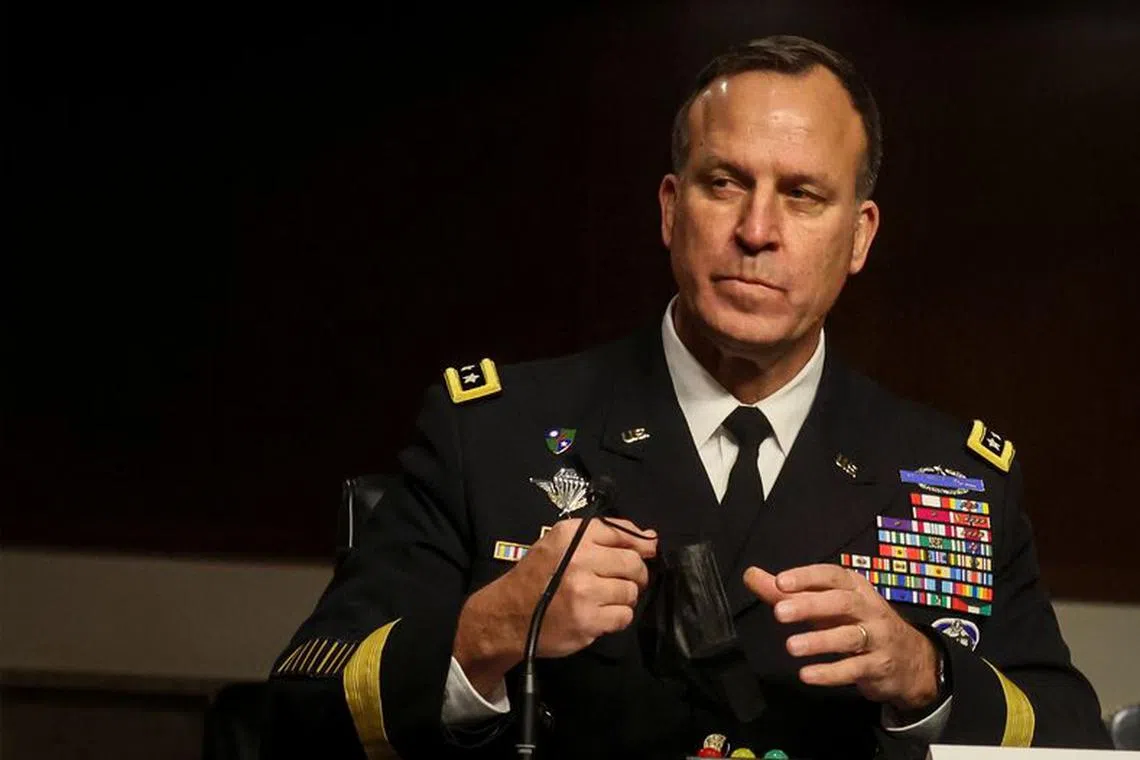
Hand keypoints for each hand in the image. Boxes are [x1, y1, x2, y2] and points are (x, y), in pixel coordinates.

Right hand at [454, 518, 656, 696]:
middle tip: (625, 581)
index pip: (621, 532)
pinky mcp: (588, 620)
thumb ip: (603, 536)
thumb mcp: (559, 543)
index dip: (640, 543)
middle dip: (636, 574)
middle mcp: (579, 559)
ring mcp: (584, 592)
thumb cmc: (537, 576)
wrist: (507, 615)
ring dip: (624, 597)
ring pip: (631, 592)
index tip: (647, 551)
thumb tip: (650, 538)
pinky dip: (617, 617)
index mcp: (572, 535)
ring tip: (605, 599)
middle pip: (632, 563)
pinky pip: (623, 616)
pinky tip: (600, 615)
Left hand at [743, 564, 939, 711]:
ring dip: (819, 641)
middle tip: (779, 612)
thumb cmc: (857, 624)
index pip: (831, 575)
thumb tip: (751, 575)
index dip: (806, 577)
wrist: (910, 660)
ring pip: (849, 637)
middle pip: (841, 603)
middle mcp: (869, 608)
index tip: (780, 582)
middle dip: (810, 606)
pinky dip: (831, 673)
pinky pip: (855, 668)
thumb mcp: (826, 604)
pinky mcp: (879, 666)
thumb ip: (787, 592)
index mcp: (854, 587)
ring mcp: (877, 637)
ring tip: (791, 646)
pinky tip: (807, 675)